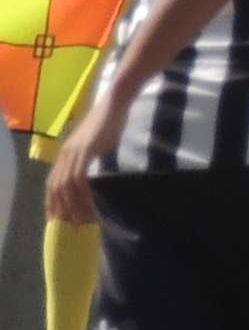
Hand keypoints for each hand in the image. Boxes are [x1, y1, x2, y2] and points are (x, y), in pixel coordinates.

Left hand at [47, 109, 113, 225]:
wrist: (114, 104)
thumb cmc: (108, 124)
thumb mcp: (94, 146)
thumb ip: (88, 159)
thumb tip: (91, 177)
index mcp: (65, 154)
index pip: (52, 183)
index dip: (52, 202)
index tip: (57, 219)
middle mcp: (65, 154)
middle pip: (55, 187)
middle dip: (61, 209)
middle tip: (70, 225)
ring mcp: (74, 152)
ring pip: (65, 185)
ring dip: (73, 205)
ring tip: (82, 219)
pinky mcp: (85, 150)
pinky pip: (79, 176)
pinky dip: (82, 192)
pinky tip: (90, 202)